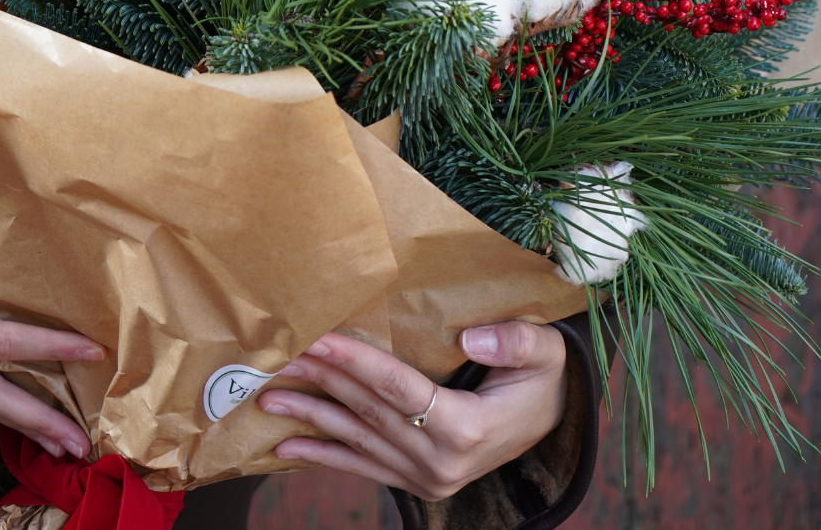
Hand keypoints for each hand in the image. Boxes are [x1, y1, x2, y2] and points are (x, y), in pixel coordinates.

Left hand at [257, 321, 567, 501]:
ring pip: (359, 441)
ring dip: (311, 418)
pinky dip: (325, 455)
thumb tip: (472, 336)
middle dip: (323, 381)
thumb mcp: (543, 350)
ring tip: (269, 399)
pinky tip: (290, 446)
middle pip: (370, 413)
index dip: (356, 362)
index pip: (398, 388)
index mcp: (467, 427)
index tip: (319, 339)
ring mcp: (428, 479)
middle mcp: (442, 461)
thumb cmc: (542, 375)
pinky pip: (364, 467)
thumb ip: (514, 342)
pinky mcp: (419, 483)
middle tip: (281, 355)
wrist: (551, 420)